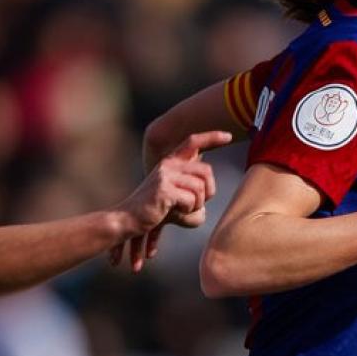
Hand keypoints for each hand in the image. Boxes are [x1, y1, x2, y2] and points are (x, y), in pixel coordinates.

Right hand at [110, 131, 232, 271]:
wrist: (127, 219)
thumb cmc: (154, 212)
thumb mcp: (177, 200)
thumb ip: (194, 195)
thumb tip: (205, 203)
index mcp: (171, 162)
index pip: (193, 143)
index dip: (212, 137)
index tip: (229, 136)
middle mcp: (169, 164)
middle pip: (207, 171)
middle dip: (209, 192)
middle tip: (196, 206)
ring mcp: (166, 175)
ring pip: (201, 189)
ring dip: (196, 206)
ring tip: (181, 212)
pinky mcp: (164, 188)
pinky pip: (191, 200)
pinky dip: (187, 212)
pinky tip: (173, 214)